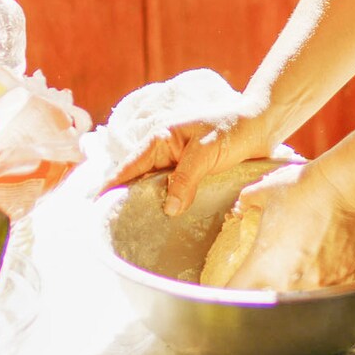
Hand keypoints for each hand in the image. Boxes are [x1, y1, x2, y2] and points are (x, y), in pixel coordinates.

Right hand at [104, 113, 267, 214]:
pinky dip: (166, 203)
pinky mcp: (191, 173)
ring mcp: (177, 162)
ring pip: (154, 186)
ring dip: (147, 203)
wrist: (261, 125)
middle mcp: (163, 150)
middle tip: (113, 226)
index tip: (94, 206)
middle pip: (137, 179)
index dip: (110, 186)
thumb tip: (168, 209)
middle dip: (125, 199)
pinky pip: (172, 189)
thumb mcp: (205, 153)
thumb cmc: (233, 130)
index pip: (128, 166)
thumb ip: (185, 180)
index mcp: (160, 139)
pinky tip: (164, 220)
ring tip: (134, 229)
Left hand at [227, 161, 354, 291]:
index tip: (236, 285)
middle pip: (271, 300)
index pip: (238, 293)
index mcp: (263, 267)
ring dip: (299, 284)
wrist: (345, 186)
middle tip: (274, 272)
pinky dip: (326, 275)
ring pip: (303, 296)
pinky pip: (330, 285)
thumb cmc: (304, 189)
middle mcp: (289, 283)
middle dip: (269, 290)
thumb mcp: (266, 191)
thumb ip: (247, 201)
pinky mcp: (342, 279)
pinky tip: (327, 256)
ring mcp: (318, 284)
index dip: (233, 291)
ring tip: (305, 261)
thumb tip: (241, 205)